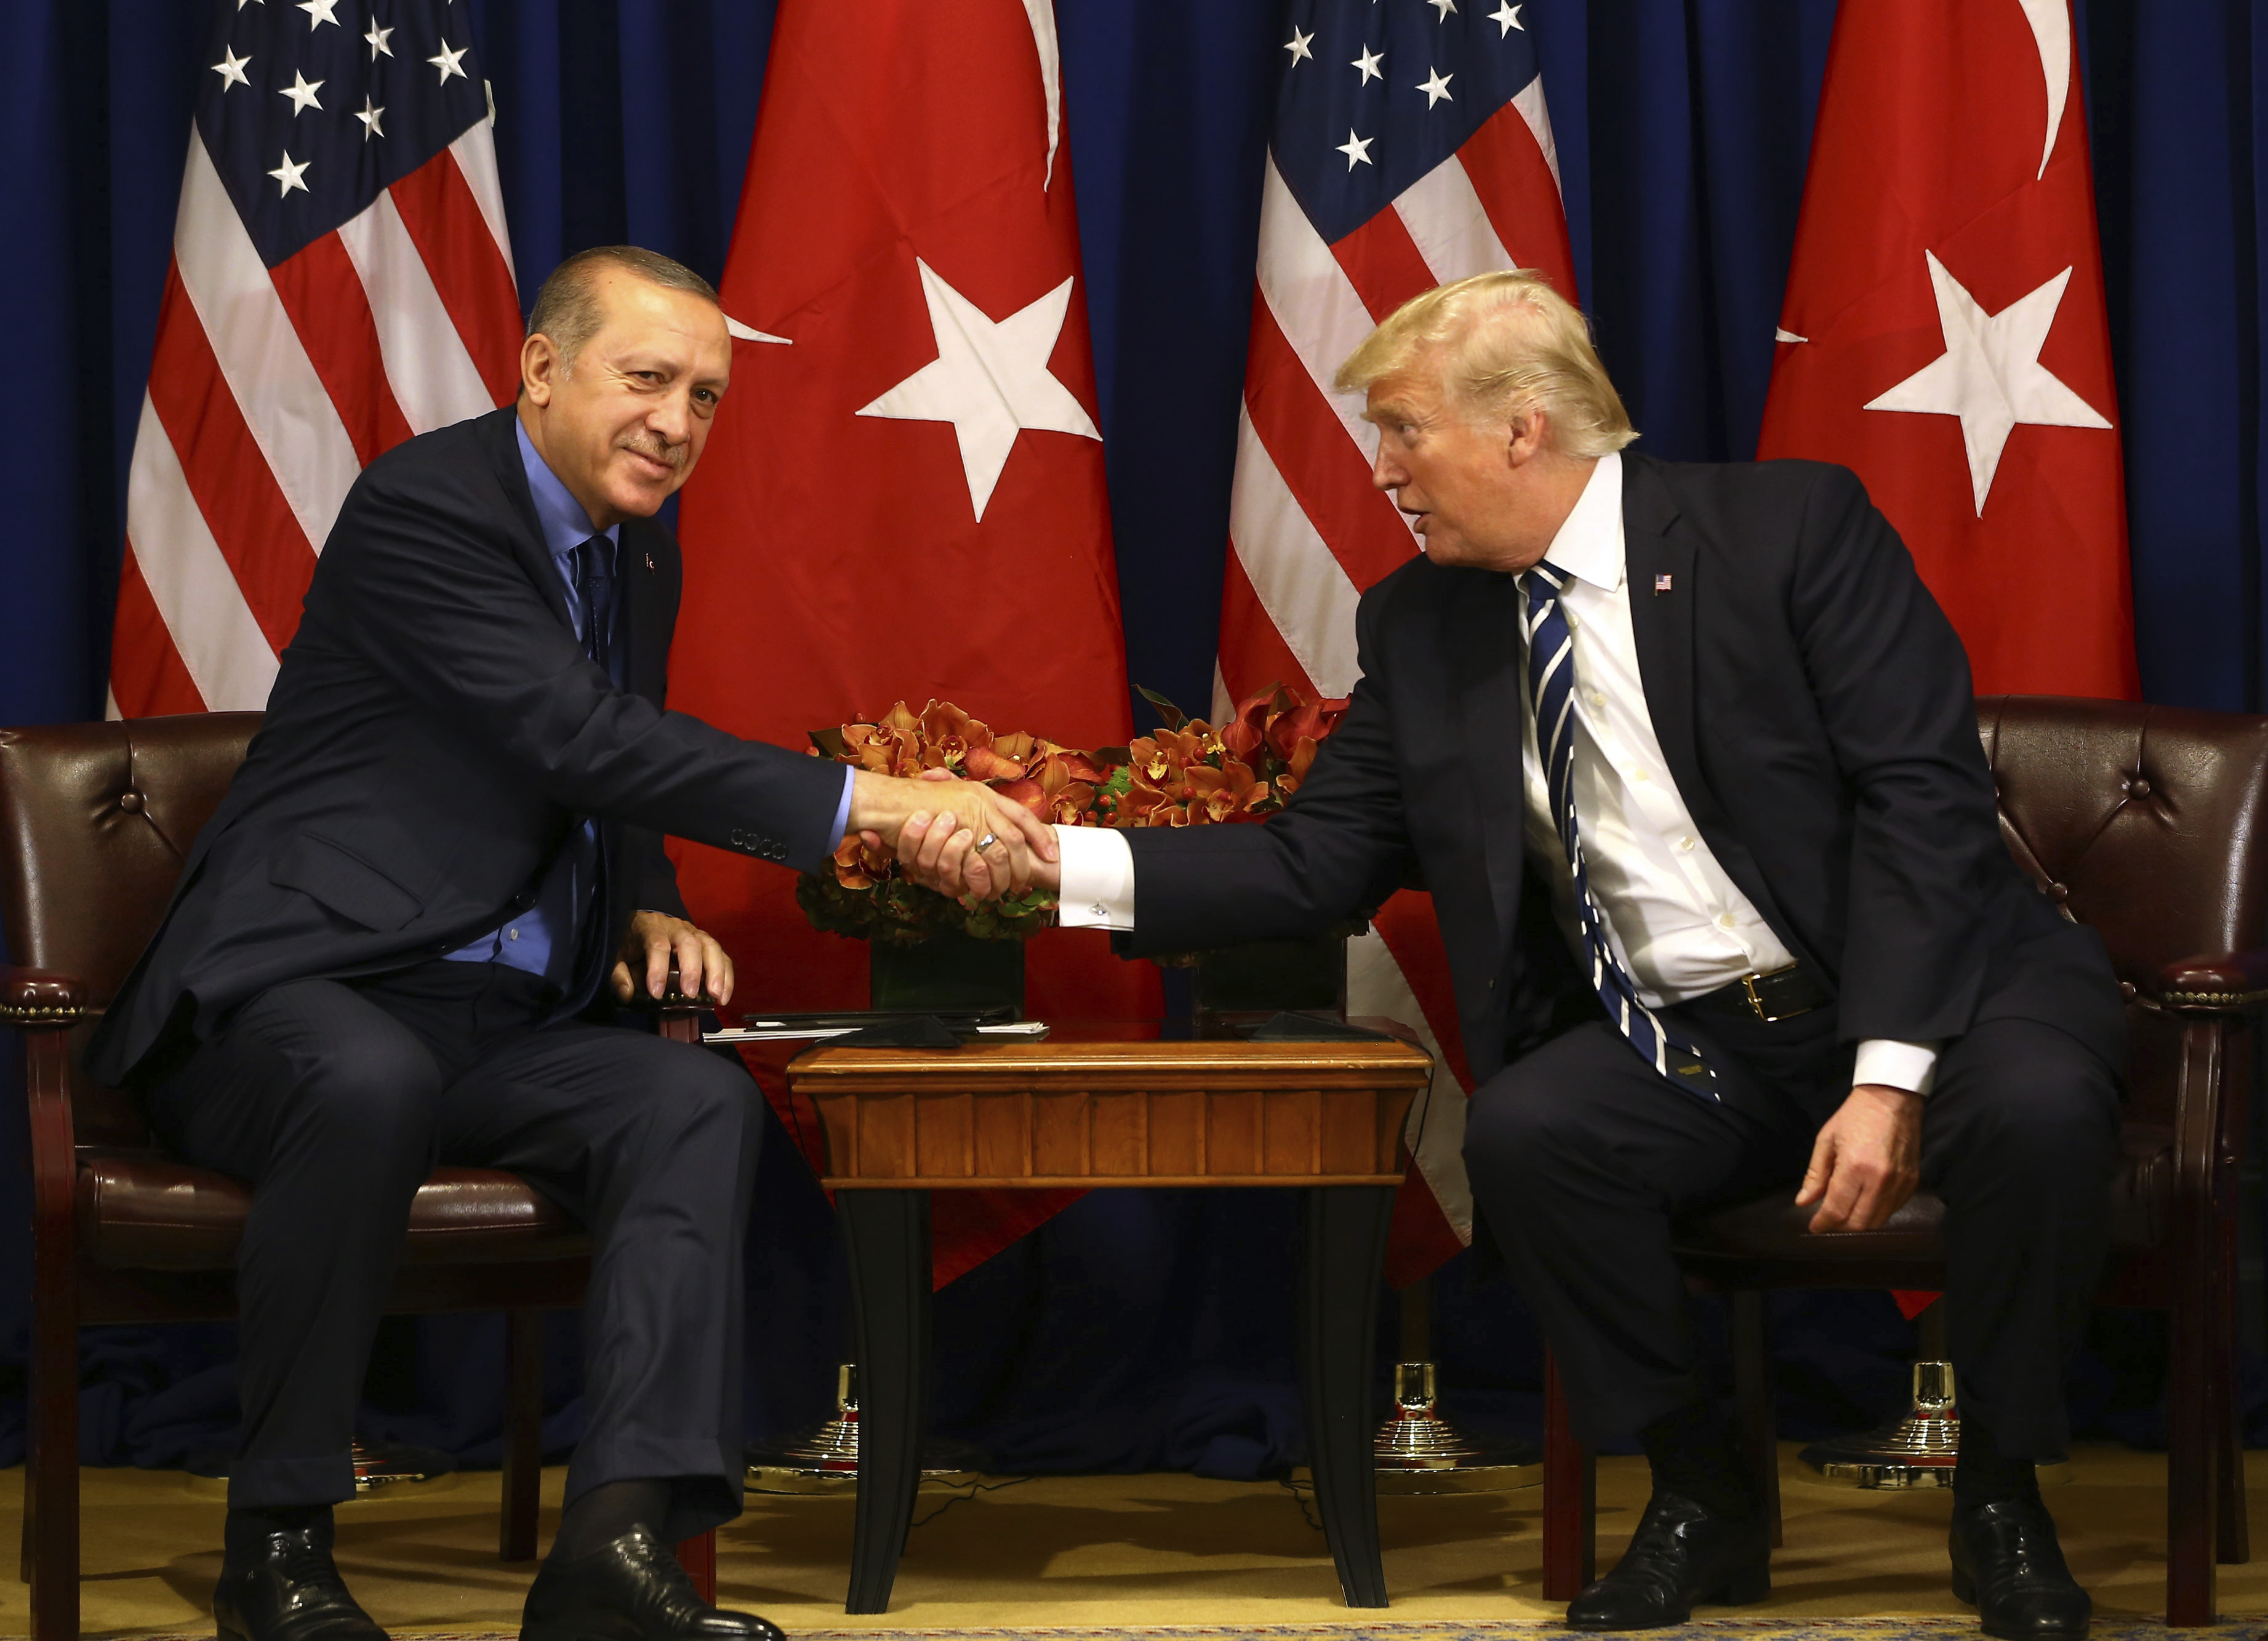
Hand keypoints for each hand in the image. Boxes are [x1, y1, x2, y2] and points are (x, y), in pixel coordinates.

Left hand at [610, 910, 733, 1005]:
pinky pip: (722, 955)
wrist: (646, 920)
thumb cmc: (633, 941)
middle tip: (690, 994)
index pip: (657, 945)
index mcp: (651, 928)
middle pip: (689, 944)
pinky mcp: (707, 943)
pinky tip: (723, 996)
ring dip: (716, 972)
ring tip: (716, 995)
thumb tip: (627, 994)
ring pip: (711, 947)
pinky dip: (726, 976)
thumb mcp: (618, 956)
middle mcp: (676, 928)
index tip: (656, 993)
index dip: (657, 969)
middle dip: (692, 970)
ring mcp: (695, 933)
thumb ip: (619, 975)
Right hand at [848, 767, 1055, 894]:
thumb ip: (966, 810)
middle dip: (1026, 861)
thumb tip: (991, 825)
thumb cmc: (913, 801)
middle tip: (1029, 881)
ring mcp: (970, 818)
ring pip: (1000, 851)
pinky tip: (985, 890)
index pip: (1019, 815)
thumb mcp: (945, 798)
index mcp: (981, 793)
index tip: (1051, 854)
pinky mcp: (955, 837)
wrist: (886, 801)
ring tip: (1011, 888)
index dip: (1038, 835)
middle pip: (1015, 835)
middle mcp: (981, 802)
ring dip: (1006, 873)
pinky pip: (977, 862)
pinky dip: (982, 880)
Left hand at [1794, 1082, 1922, 1232]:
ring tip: (1845, 1211)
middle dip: (1840, 1225)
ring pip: (1878, 1220)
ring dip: (1859, 1221)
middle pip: (1859, 1222)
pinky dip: (1878, 1212)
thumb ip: (1815, 1175)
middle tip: (1828, 1218)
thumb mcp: (1826, 1141)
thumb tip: (1803, 1203)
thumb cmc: (1854, 1116)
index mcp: (1855, 1168)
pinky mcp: (1913, 1181)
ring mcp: (1900, 1183)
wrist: (1892, 1098)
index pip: (1837, 1210)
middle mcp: (1880, 1180)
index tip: (1814, 1227)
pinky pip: (1894, 1209)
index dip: (1823, 1223)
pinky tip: (1866, 1202)